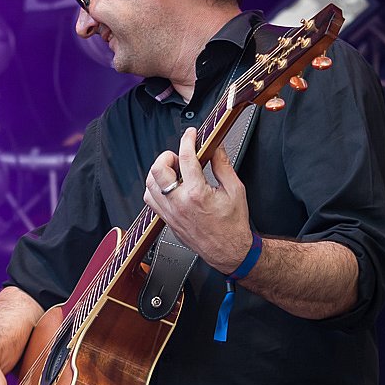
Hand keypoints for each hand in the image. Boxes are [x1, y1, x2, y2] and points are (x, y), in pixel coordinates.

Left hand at [142, 127, 252, 273]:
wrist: (228, 249)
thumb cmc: (232, 224)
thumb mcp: (235, 189)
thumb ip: (223, 165)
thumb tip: (216, 148)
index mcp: (196, 193)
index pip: (186, 158)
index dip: (188, 140)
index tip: (191, 134)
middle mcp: (179, 203)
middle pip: (158, 170)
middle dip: (167, 156)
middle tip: (179, 155)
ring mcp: (170, 212)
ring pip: (149, 184)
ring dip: (159, 172)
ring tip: (173, 170)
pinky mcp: (166, 219)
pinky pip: (150, 199)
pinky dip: (154, 188)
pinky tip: (167, 185)